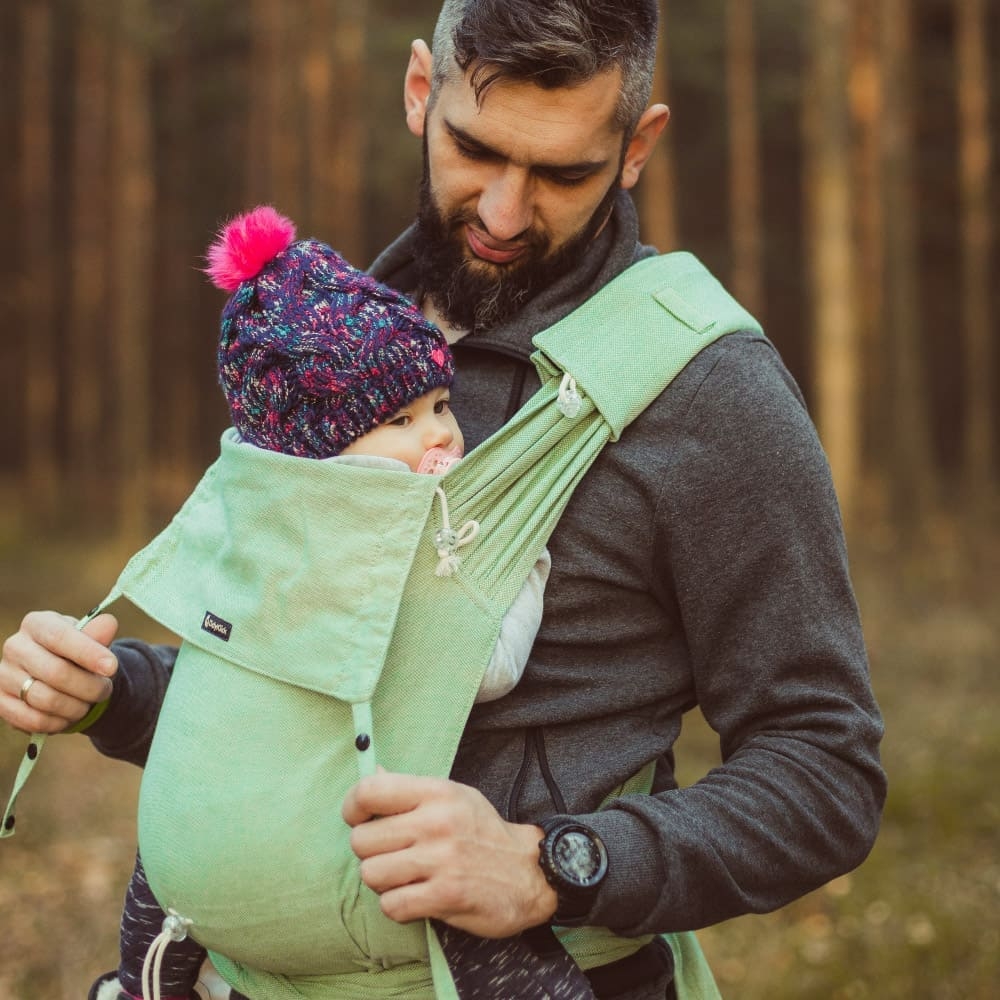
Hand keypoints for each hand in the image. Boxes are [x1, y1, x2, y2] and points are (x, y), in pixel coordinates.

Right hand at [0, 611, 117, 733]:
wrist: (58, 675)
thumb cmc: (76, 653)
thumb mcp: (90, 640)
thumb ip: (99, 633)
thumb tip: (109, 624)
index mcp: (37, 624)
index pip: (60, 637)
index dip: (88, 653)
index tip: (112, 667)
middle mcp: (15, 646)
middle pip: (56, 672)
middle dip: (89, 686)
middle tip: (106, 691)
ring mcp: (4, 675)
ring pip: (45, 699)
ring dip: (76, 707)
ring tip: (88, 704)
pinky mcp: (0, 702)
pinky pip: (34, 720)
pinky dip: (58, 723)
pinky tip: (70, 716)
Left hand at [342, 771, 556, 936]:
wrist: (529, 872)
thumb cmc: (482, 832)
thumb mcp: (452, 797)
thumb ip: (410, 789)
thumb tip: (373, 771)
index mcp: (436, 792)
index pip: (370, 791)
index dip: (352, 808)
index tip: (359, 819)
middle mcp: (437, 822)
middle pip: (362, 840)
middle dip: (370, 852)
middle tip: (391, 854)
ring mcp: (441, 860)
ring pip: (371, 875)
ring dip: (383, 881)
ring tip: (404, 876)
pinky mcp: (446, 896)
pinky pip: (392, 905)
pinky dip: (398, 906)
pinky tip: (415, 896)